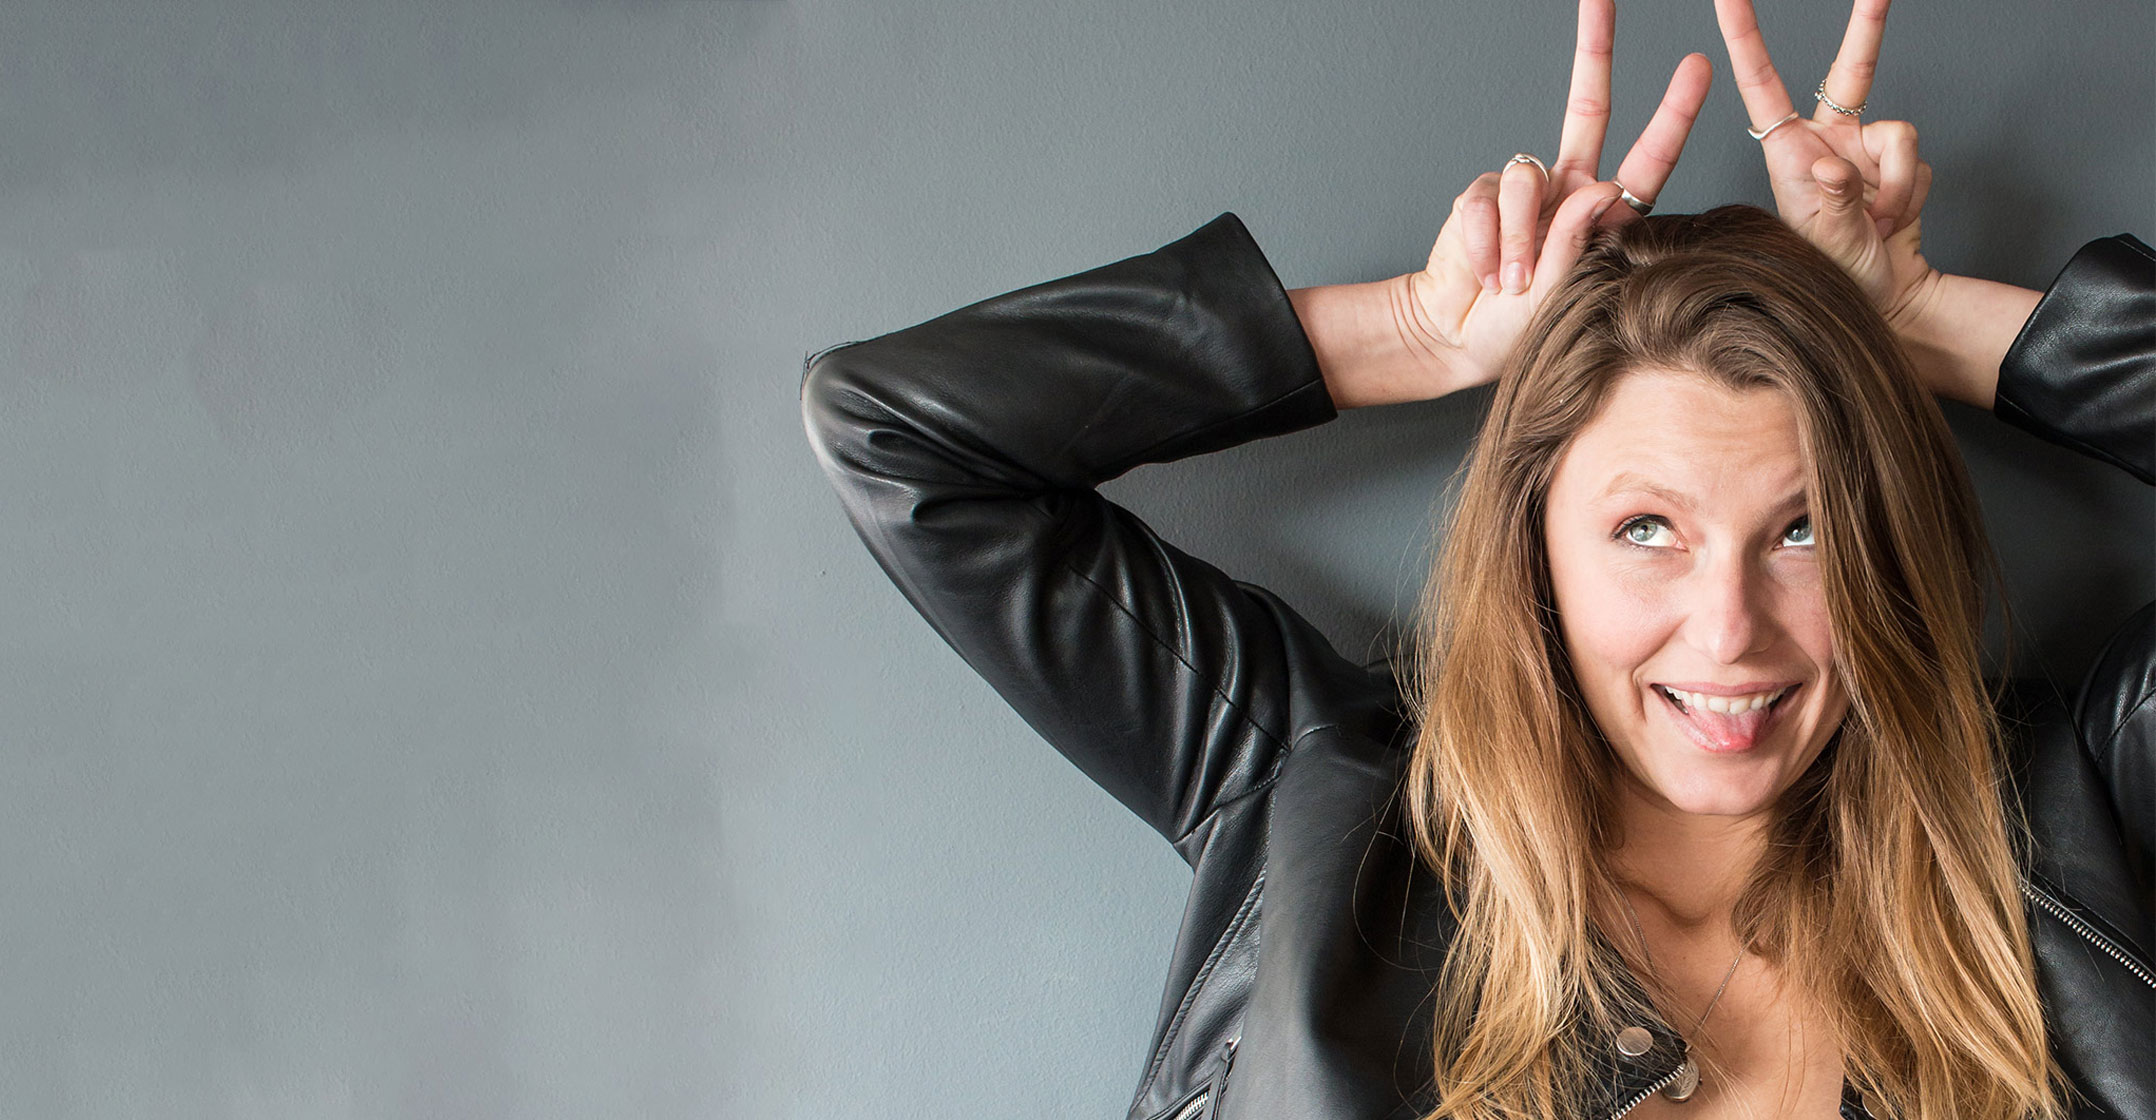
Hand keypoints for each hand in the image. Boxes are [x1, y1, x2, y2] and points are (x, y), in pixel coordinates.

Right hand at [1403, 0, 1712, 392]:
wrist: (1459, 336)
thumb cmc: (1522, 326)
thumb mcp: (1570, 292)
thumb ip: (1582, 239)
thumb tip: (1596, 183)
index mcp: (1606, 213)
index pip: (1648, 156)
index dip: (1672, 112)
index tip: (1697, 65)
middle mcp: (1569, 189)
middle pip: (1586, 106)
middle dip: (1594, 49)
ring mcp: (1525, 190)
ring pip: (1529, 177)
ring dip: (1518, 238)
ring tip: (1512, 283)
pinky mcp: (1479, 194)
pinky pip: (1485, 198)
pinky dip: (1485, 241)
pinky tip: (1485, 271)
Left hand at [1711, 0, 1941, 325]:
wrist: (1883, 295)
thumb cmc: (1835, 272)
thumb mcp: (1821, 240)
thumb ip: (1831, 201)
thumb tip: (1835, 166)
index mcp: (1788, 150)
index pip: (1762, 85)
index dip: (1746, 40)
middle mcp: (1827, 140)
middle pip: (1852, 72)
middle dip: (1867, 28)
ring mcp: (1866, 147)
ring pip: (1900, 133)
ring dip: (1896, 184)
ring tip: (1877, 220)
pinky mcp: (1899, 159)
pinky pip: (1919, 162)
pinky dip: (1911, 195)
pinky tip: (1893, 218)